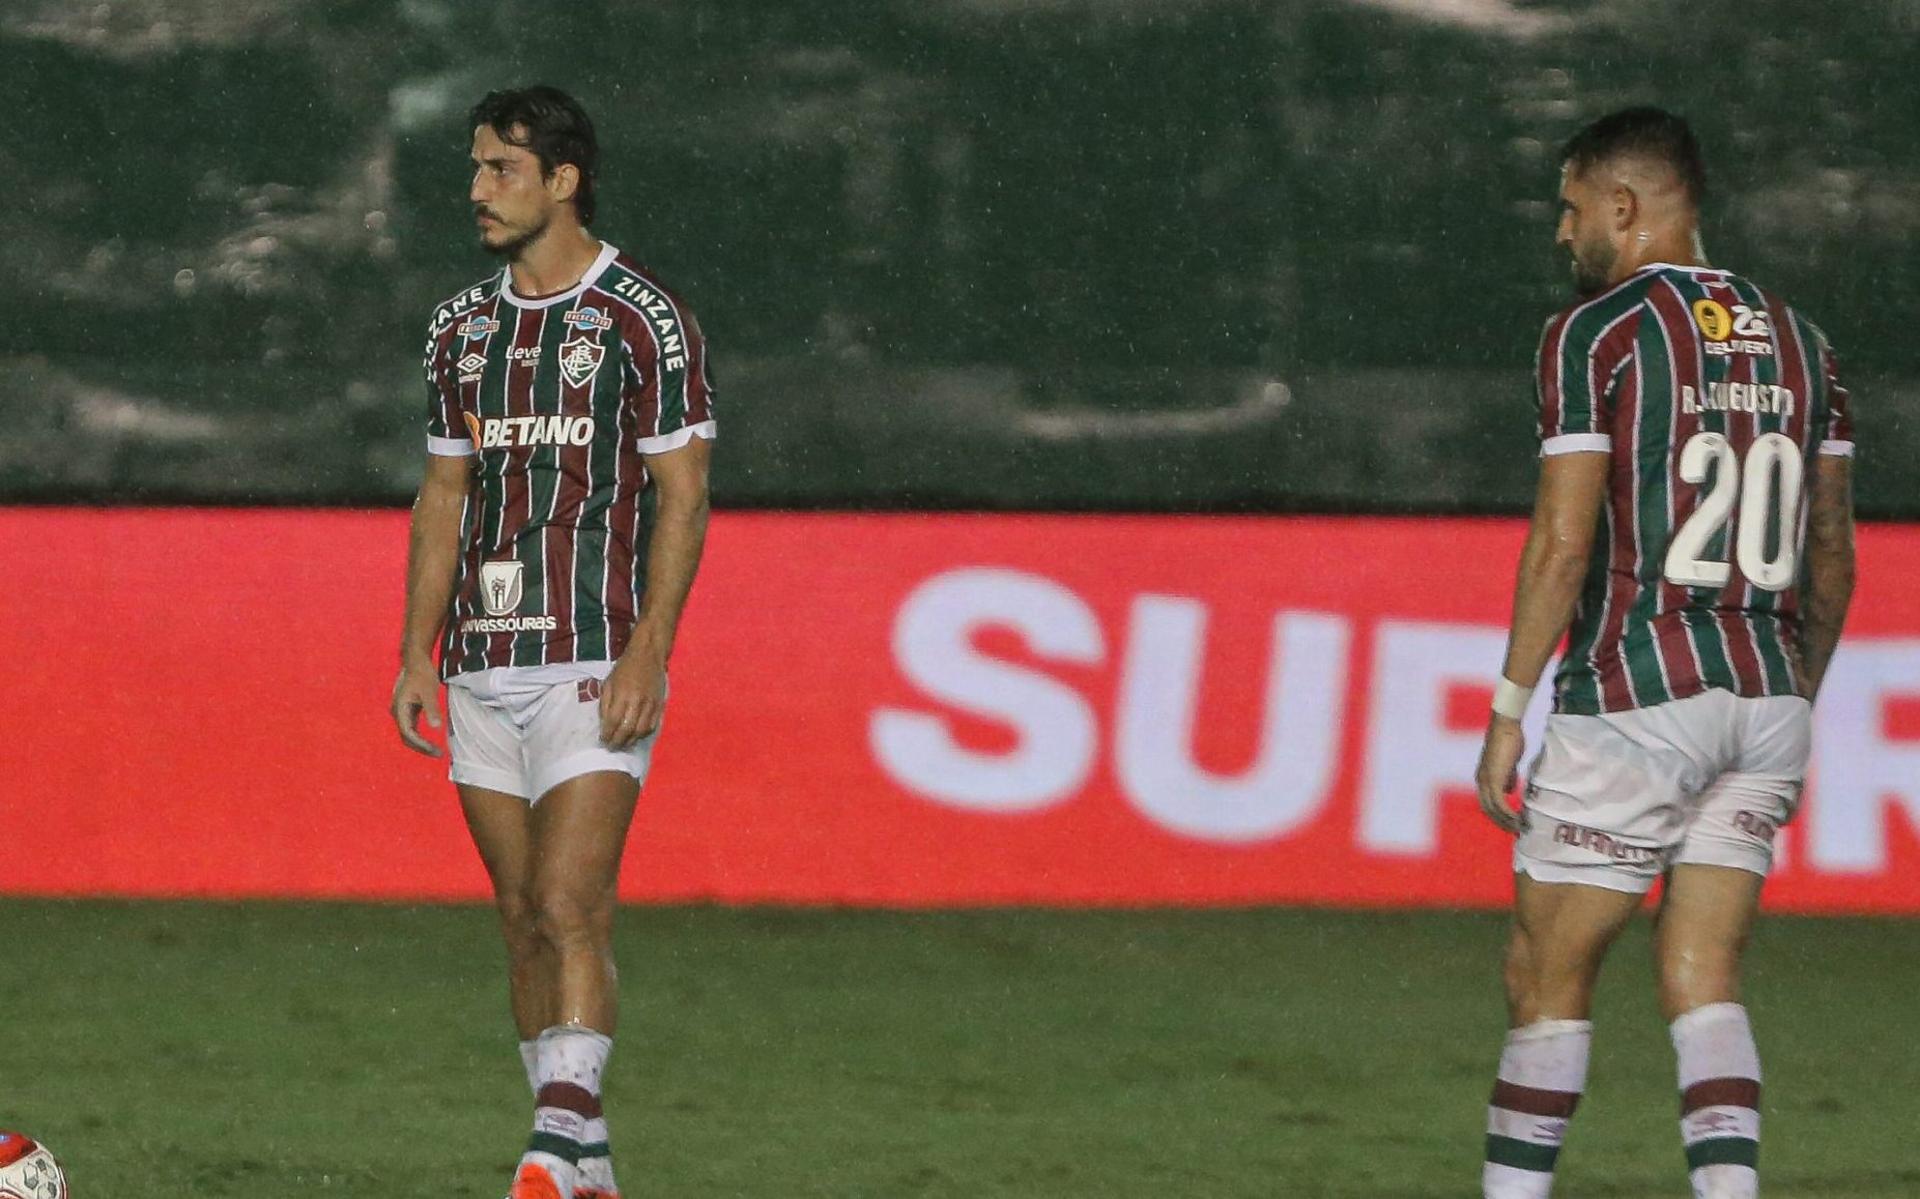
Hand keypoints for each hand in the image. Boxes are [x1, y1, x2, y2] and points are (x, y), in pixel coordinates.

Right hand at [391, 657, 444, 756]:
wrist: (415, 660)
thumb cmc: (422, 674)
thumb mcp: (430, 691)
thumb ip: (431, 709)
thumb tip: (435, 727)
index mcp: (400, 709)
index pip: (408, 733)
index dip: (421, 744)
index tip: (435, 750)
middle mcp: (397, 712)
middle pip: (406, 737)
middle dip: (421, 747)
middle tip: (438, 754)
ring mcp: (401, 711)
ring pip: (408, 733)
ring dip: (421, 743)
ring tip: (436, 751)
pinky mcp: (407, 709)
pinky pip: (411, 727)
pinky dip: (420, 736)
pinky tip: (432, 740)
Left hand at [600, 641, 666, 749]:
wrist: (648, 655)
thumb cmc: (624, 668)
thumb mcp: (608, 682)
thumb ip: (606, 704)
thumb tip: (605, 724)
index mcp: (622, 695)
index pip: (614, 722)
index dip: (607, 734)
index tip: (602, 741)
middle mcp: (638, 702)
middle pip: (628, 730)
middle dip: (618, 742)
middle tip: (611, 747)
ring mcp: (651, 704)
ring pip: (641, 731)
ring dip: (631, 741)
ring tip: (623, 744)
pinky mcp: (660, 705)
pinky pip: (652, 726)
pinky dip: (643, 734)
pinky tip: (636, 736)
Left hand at [1475, 716, 1526, 835]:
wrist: (1506, 726)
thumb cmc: (1509, 740)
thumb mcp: (1508, 763)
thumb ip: (1508, 777)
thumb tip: (1510, 791)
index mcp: (1483, 778)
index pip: (1487, 803)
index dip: (1498, 815)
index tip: (1510, 823)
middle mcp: (1481, 781)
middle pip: (1488, 810)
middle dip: (1501, 822)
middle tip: (1516, 831)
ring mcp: (1486, 780)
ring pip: (1493, 809)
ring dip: (1506, 820)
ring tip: (1520, 828)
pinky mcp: (1493, 779)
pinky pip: (1500, 802)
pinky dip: (1508, 813)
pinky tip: (1518, 818)